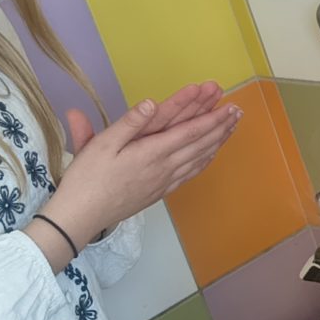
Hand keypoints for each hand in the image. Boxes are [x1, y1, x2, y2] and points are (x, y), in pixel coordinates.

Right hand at [44, 86, 238, 241]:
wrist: (82, 215)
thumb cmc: (87, 178)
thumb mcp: (101, 145)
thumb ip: (129, 123)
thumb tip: (152, 103)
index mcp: (151, 153)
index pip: (189, 132)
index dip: (211, 118)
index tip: (228, 105)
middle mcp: (164, 167)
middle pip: (200, 144)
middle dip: (221, 126)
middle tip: (238, 112)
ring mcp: (164, 181)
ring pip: (199, 159)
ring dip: (218, 142)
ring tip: (232, 128)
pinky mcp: (160, 191)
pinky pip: (190, 173)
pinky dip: (205, 161)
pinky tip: (211, 155)